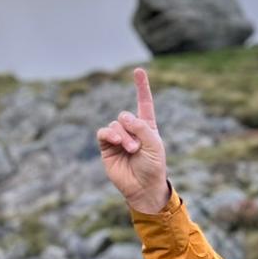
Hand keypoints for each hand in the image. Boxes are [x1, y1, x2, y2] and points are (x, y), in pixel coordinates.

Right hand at [96, 67, 169, 212]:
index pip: (143, 102)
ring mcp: (118, 138)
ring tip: (131, 150)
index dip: (141, 87)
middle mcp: (132, 130)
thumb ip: (141, 127)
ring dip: (123, 136)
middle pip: (125, 115)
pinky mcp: (107, 147)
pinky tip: (115, 141)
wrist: (143, 187)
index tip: (138, 70)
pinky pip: (103, 133)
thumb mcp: (154, 144)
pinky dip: (109, 134)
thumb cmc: (153, 166)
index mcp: (147, 126)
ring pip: (115, 125)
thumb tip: (123, 118)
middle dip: (131, 129)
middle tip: (137, 146)